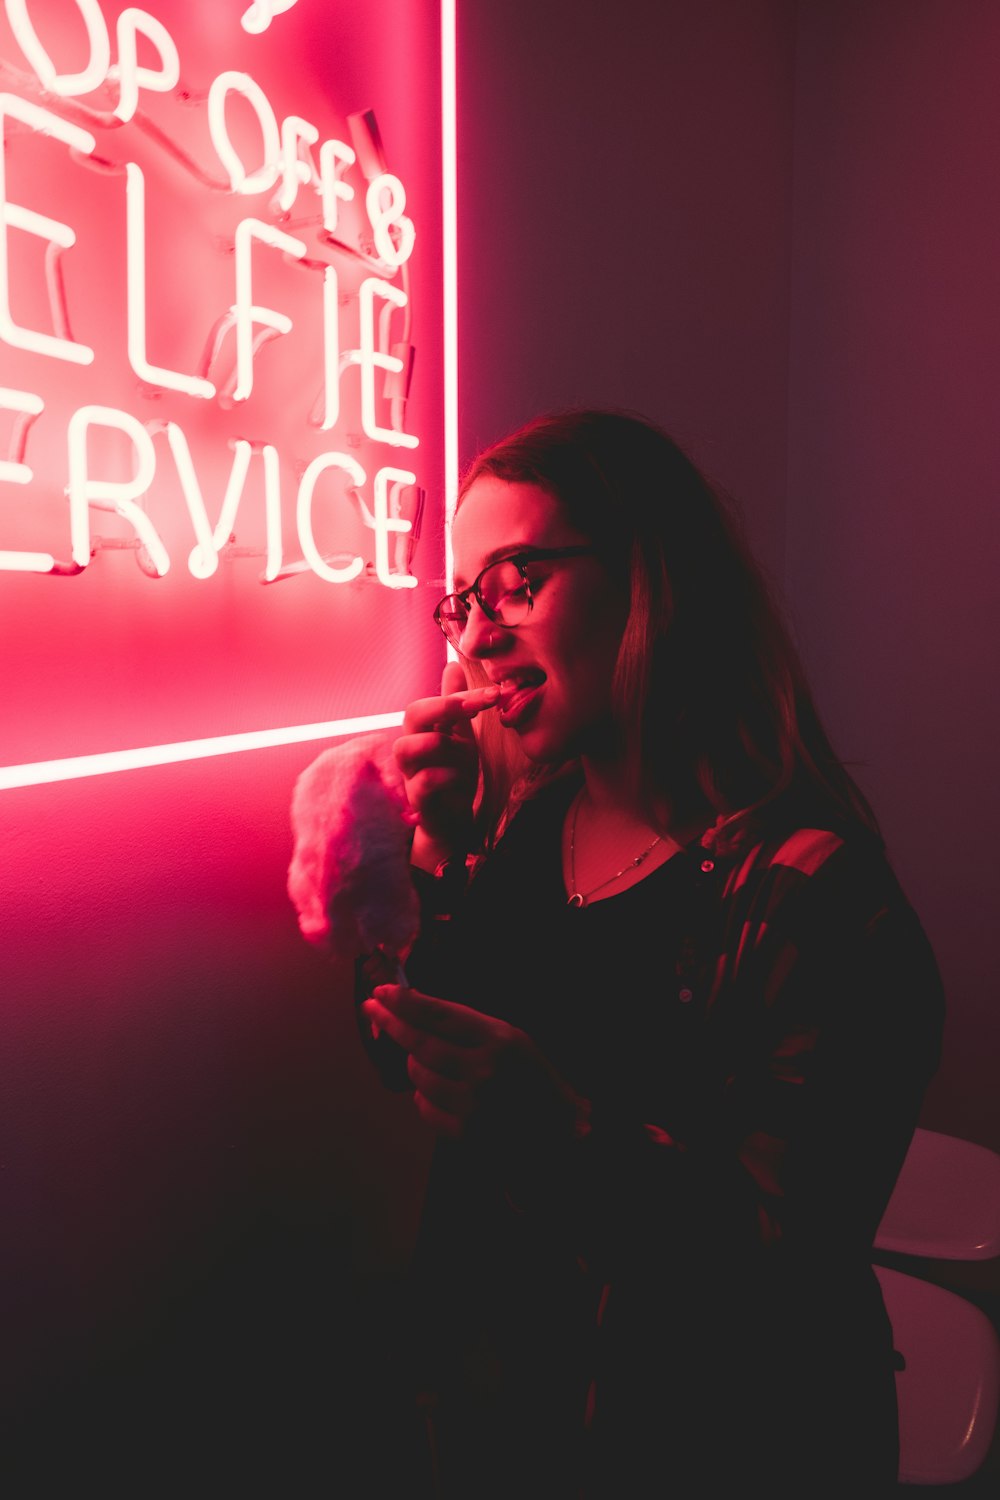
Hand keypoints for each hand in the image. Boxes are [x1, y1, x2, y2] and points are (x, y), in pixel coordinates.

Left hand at [361, 983, 544, 1139]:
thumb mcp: (512, 1039)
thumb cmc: (533, 1079)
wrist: (559, 1131)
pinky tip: (433, 1089)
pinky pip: (424, 1107)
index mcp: (500, 1040)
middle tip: (371, 1007)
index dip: (406, 1002)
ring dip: (412, 1063)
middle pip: (422, 1043)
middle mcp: (484, 1070)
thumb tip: (417, 1006)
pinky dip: (422, 1095)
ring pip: (419, 1075)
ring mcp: (473, 1104)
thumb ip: (468, 1026)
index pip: (441, 1015)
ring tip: (420, 1058)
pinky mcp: (465, 1133)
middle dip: (391, 1023)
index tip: (382, 990)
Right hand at [392, 662, 498, 868]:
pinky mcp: (418, 801)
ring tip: (466, 753)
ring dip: (442, 744)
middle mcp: (411, 748)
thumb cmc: (454, 773)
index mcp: (422, 729)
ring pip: (407, 747)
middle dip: (446, 706)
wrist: (454, 820)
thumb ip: (456, 704)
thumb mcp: (460, 735)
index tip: (493, 694)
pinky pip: (422, 783)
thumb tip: (452, 664)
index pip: (430, 701)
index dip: (458, 694)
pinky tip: (460, 778)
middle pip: (411, 715)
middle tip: (478, 709)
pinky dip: (443, 777)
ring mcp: (410, 775)